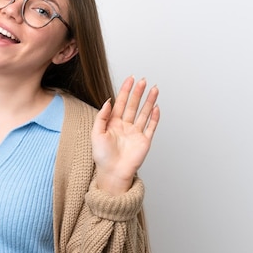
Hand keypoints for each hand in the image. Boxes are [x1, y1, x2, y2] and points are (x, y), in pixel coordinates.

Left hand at [91, 76, 159, 195]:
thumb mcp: (96, 134)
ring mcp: (136, 133)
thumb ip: (102, 117)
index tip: (130, 79)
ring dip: (149, 101)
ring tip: (154, 89)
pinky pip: (151, 126)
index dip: (125, 91)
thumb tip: (108, 101)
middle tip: (142, 80)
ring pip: (144, 113)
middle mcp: (126, 126)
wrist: (113, 173)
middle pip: (133, 105)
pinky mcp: (145, 141)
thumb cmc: (102, 157)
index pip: (121, 103)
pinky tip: (156, 108)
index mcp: (114, 123)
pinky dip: (154, 117)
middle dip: (138, 92)